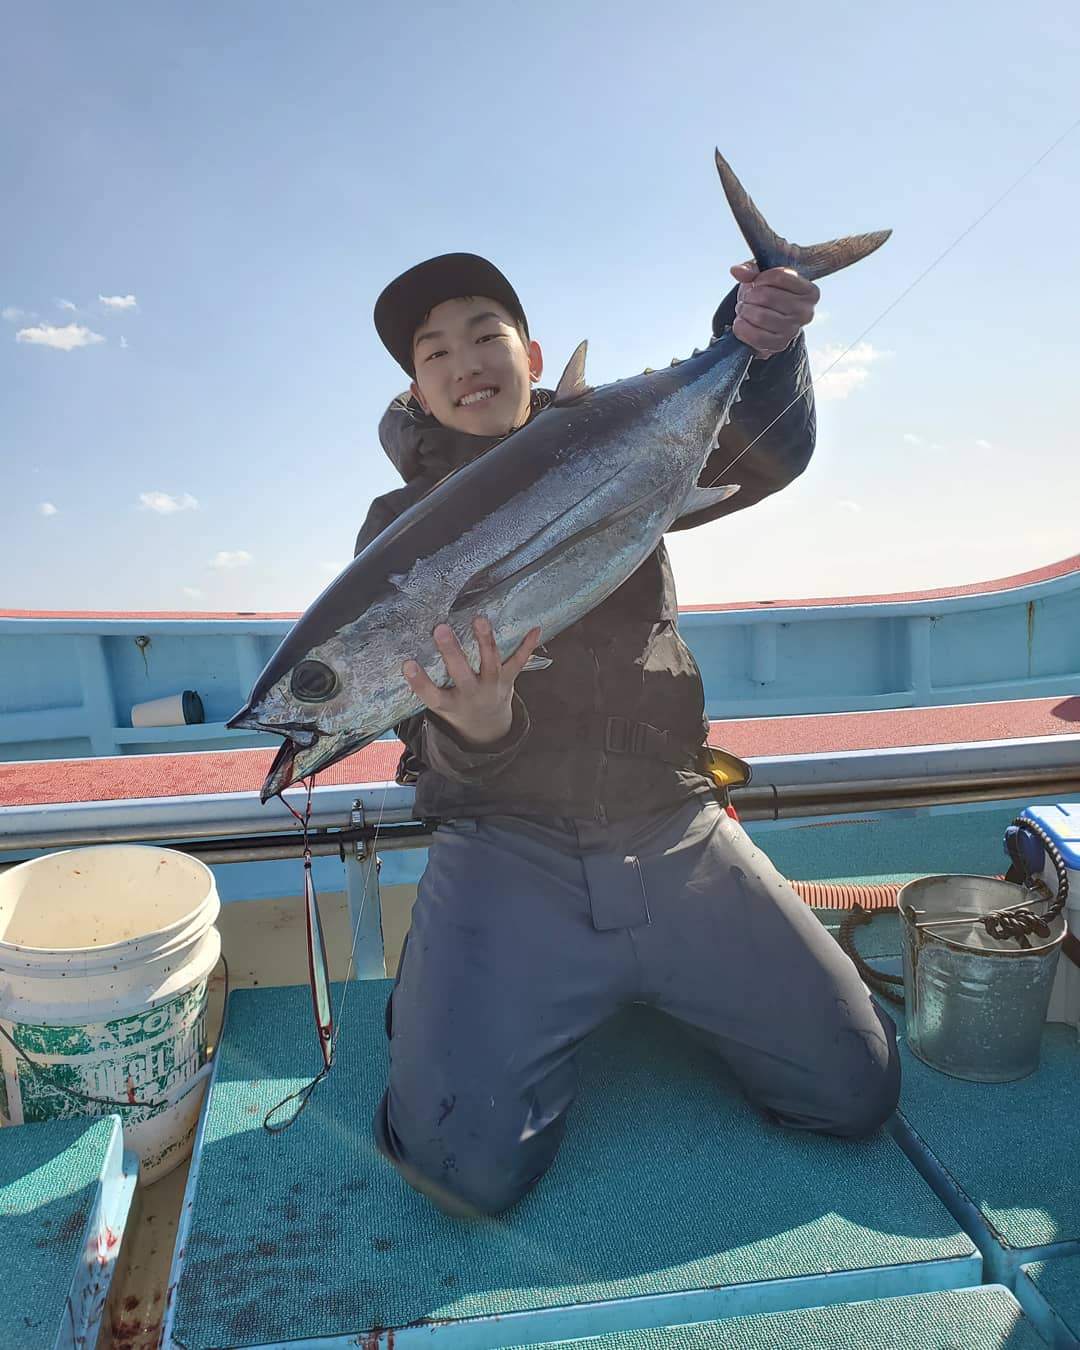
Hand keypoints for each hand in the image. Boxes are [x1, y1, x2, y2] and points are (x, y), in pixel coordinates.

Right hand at [403, 616, 540, 747]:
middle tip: (441, 629)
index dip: (419, 681)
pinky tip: (535, 628)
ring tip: (479, 620)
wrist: (487, 727)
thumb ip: (426, 681)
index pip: (431, 695)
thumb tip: (401, 649)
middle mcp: (471, 696)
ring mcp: (492, 687)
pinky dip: (528, 646)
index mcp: (449, 704)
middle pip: (461, 675)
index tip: (407, 664)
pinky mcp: (508, 680)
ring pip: (490, 664)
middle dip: (452, 652)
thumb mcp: (439, 702)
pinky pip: (519, 663)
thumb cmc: (455, 706)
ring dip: (486, 642)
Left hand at [729, 261, 819, 357]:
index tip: (756, 281)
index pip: (780, 276)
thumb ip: (751, 269)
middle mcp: (806, 313)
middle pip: (768, 296)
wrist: (768, 319)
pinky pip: (755, 336)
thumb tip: (736, 271)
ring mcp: (793, 331)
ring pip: (760, 316)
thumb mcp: (764, 274)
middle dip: (750, 295)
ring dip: (744, 310)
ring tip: (743, 308)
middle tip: (746, 297)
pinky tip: (740, 321)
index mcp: (810, 292)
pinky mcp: (779, 345)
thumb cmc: (769, 292)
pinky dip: (742, 327)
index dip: (760, 277)